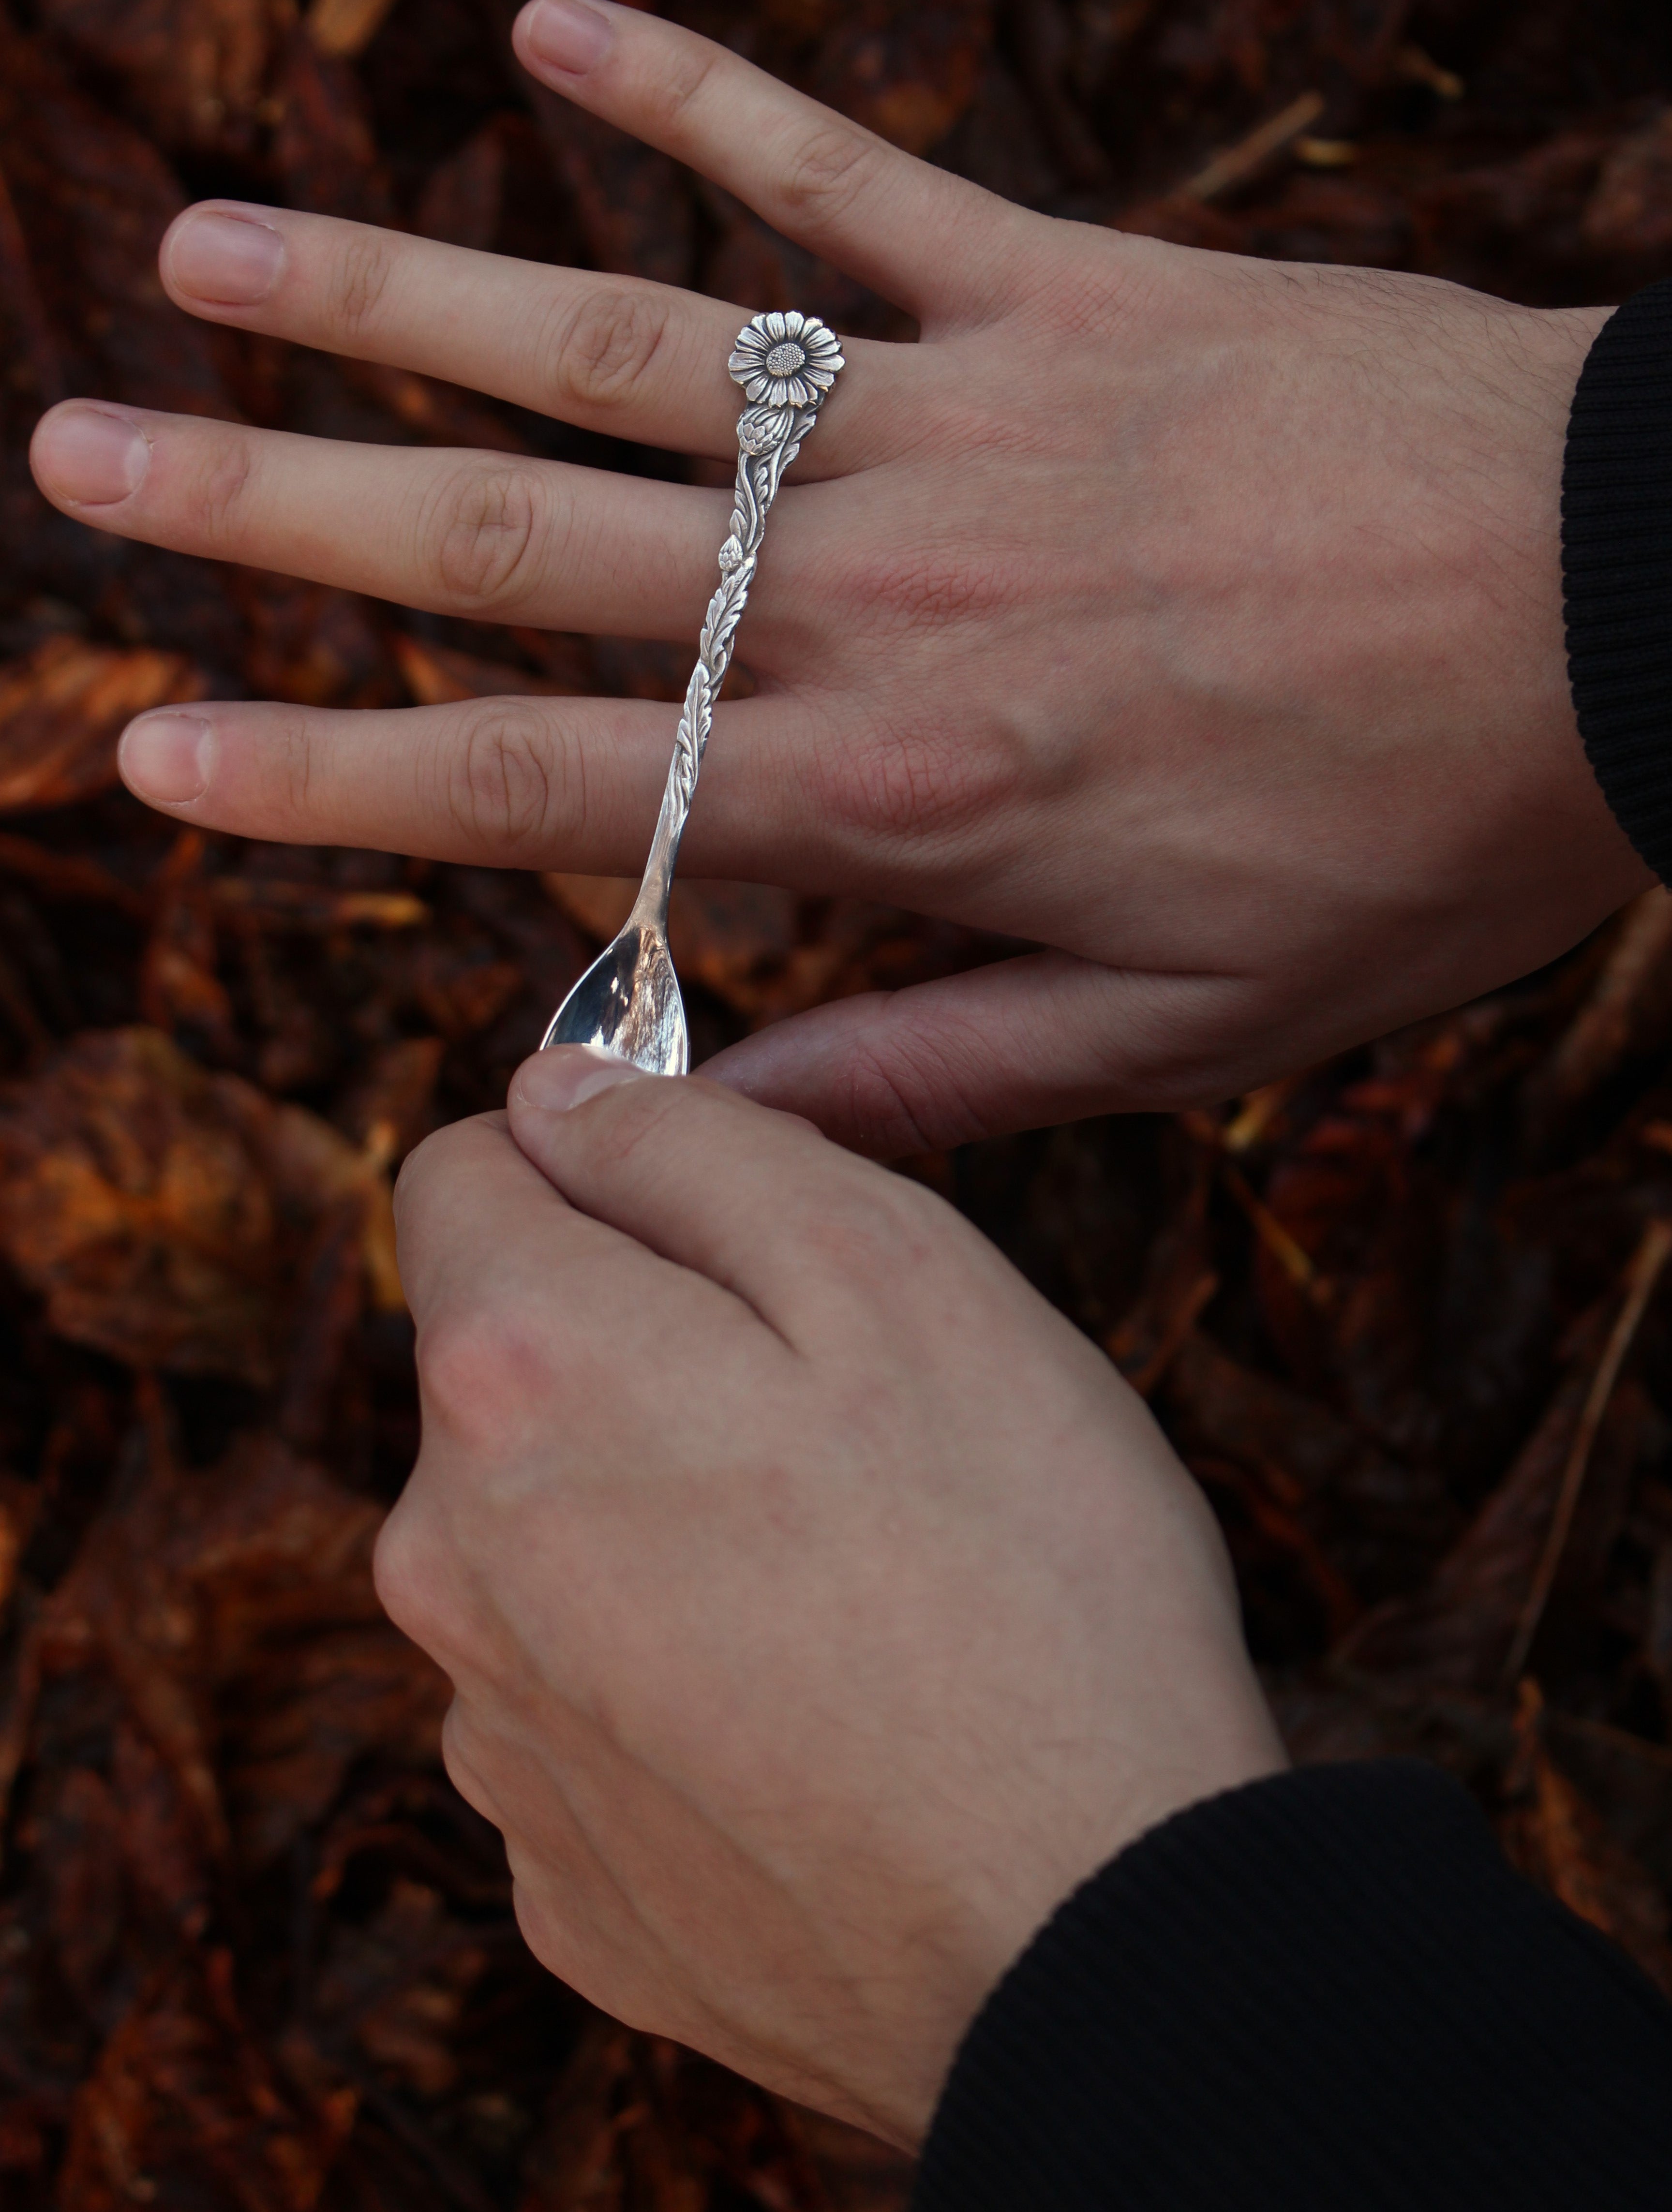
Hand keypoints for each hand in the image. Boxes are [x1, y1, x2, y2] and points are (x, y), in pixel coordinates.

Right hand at [29, 0, 1644, 1150]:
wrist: (1627, 617)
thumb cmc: (1411, 834)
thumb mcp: (1184, 1026)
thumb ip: (925, 1072)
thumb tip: (699, 1111)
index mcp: (887, 792)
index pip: (537, 785)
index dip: (320, 779)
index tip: (142, 752)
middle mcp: (871, 594)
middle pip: (513, 546)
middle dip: (272, 510)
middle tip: (80, 457)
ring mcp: (952, 418)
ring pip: (624, 352)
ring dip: (402, 293)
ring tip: (207, 250)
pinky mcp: (1061, 285)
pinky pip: (849, 176)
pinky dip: (705, 97)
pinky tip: (551, 36)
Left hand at [376, 1050, 1283, 2144]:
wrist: (1087, 1940)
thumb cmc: (1025, 1579)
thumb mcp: (897, 1268)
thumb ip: (695, 1146)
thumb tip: (555, 1095)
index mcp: (517, 1376)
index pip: (464, 1172)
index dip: (600, 1159)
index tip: (721, 1209)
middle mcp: (444, 1559)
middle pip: (508, 1365)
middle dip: (643, 1348)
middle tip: (839, 1418)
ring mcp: (493, 1735)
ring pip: (546, 1539)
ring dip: (657, 1517)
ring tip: (844, 1581)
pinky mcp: (558, 1870)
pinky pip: (586, 1707)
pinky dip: (674, 1681)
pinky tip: (815, 1715)